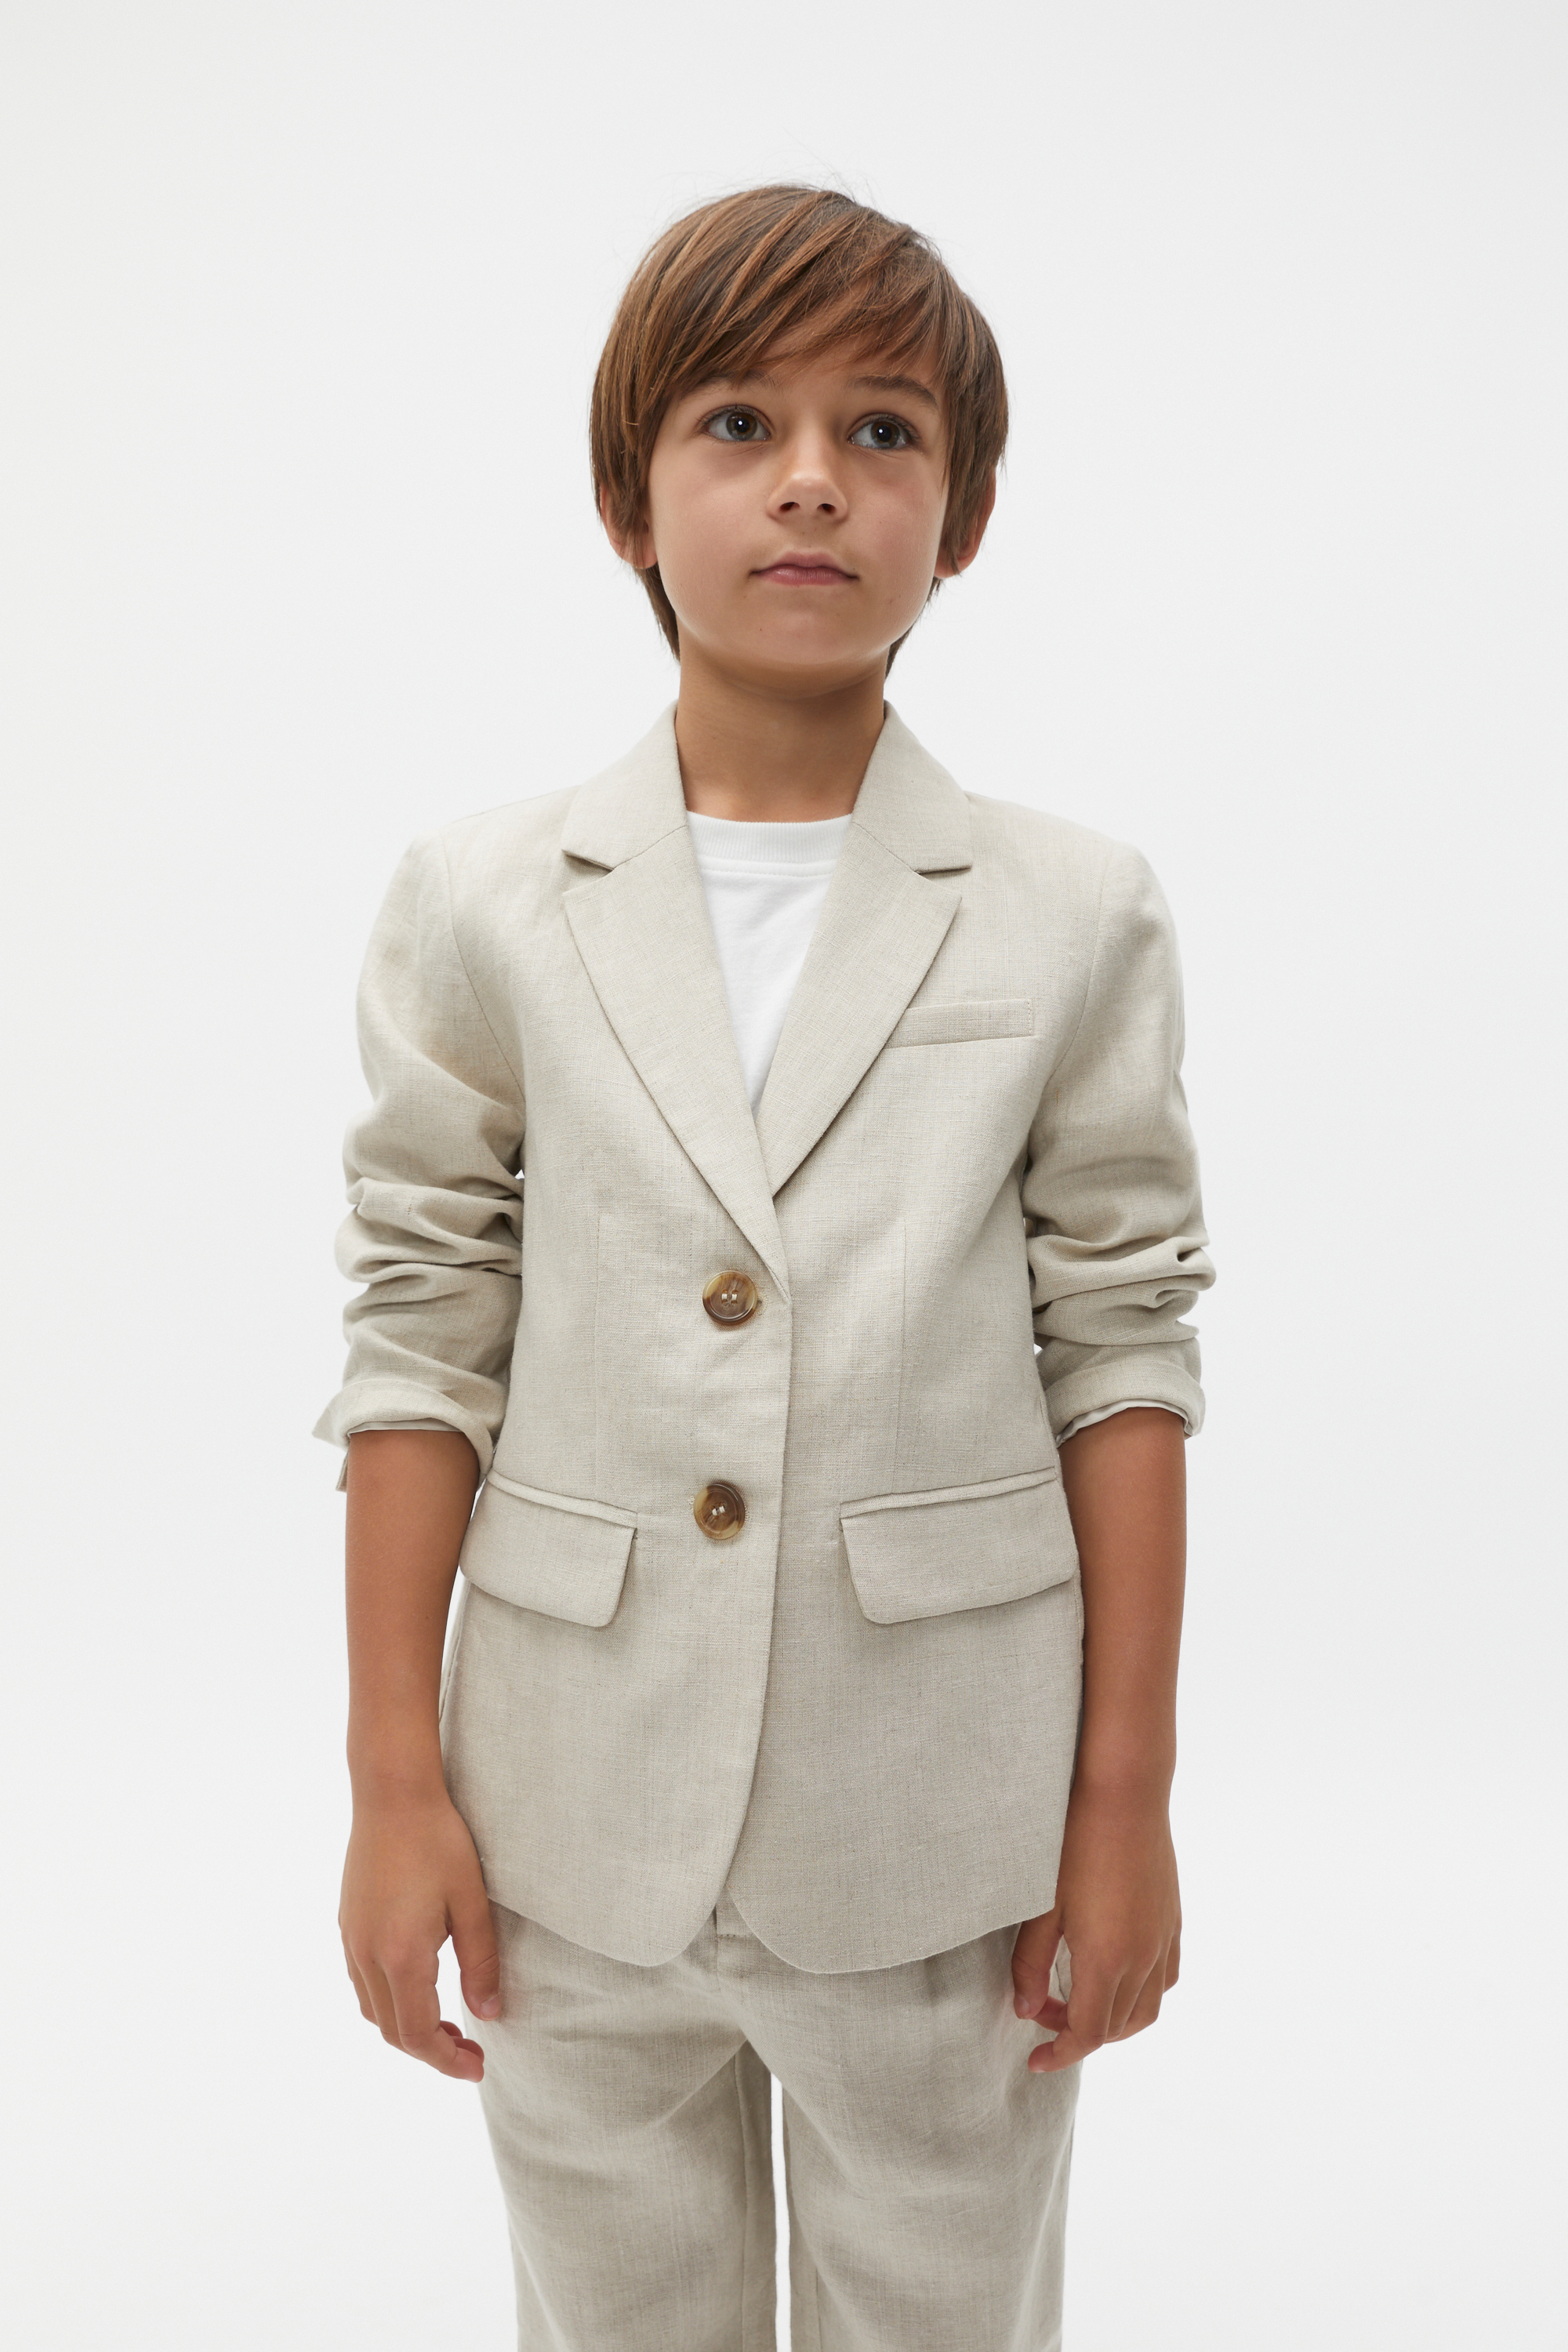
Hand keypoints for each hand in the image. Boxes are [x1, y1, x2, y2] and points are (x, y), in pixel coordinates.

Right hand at [339, 1787, 501, 2081]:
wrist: (392, 1793)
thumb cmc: (439, 1841)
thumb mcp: (472, 1902)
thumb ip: (481, 1963)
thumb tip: (488, 2015)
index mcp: (401, 1955)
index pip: (416, 2033)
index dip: (446, 2060)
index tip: (477, 2066)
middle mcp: (366, 1955)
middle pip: (391, 2030)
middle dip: (429, 2050)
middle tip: (469, 2052)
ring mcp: (351, 1940)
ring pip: (372, 2009)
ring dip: (406, 2028)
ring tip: (446, 2025)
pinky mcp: (347, 1924)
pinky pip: (362, 1982)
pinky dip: (389, 2001)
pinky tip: (418, 1986)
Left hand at [1010, 1782, 1180, 2073]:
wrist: (1124, 1793)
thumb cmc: (1073, 1843)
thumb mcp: (1040, 1906)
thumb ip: (1030, 1965)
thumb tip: (1025, 2011)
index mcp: (1106, 1960)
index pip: (1087, 2034)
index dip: (1059, 2054)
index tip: (1034, 2060)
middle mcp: (1143, 1959)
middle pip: (1116, 2029)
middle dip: (1078, 2035)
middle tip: (1042, 2014)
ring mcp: (1163, 1940)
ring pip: (1147, 2010)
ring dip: (1113, 2022)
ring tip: (1077, 2002)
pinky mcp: (1173, 1920)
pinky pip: (1166, 1979)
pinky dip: (1142, 1995)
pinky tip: (1115, 1975)